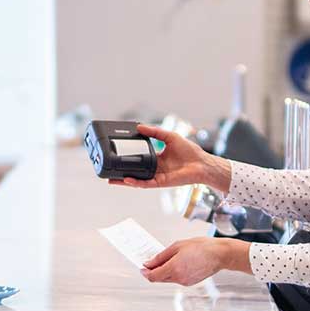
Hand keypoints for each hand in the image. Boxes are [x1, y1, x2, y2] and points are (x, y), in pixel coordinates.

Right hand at [108, 123, 230, 192]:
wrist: (202, 163)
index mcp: (157, 158)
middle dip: (121, 172)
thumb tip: (139, 127)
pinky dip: (136, 182)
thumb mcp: (169, 136)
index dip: (128, 157)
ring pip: (137, 180)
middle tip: (108, 170)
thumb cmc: (190, 151)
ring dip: (124, 180)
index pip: (138, 158)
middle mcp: (155, 169)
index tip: (117, 153)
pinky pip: (146, 183)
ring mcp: (157, 177)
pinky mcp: (161, 183)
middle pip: (134, 171)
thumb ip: (154, 132)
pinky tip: (127, 180)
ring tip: (111, 179)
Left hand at [141, 237, 250, 286]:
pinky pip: (177, 278)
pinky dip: (174, 272)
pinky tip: (178, 262)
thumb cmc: (201, 247)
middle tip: (152, 261)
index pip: (153, 276)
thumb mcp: (177, 246)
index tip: (142, 267)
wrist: (219, 254)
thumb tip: (149, 263)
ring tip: (168, 259)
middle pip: (159, 278)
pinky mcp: (191, 282)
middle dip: (154, 271)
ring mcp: (185, 282)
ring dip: (164, 271)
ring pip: (168, 279)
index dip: (145, 272)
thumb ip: (161, 256)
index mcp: (173, 268)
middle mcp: (178, 278)